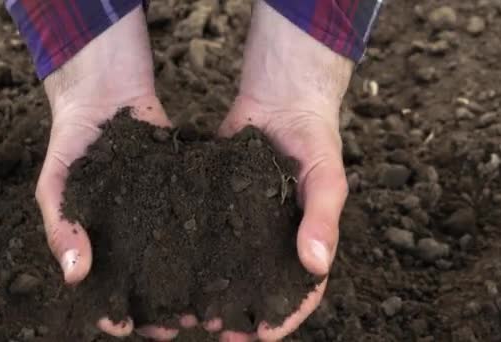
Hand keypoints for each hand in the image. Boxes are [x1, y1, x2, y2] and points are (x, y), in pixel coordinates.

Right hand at [35, 7, 181, 337]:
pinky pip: (199, 217)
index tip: (128, 325)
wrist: (106, 94)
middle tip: (183, 323)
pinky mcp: (186, 189)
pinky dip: (212, 237)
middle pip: (150, 280)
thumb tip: (73, 275)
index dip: (116, 308)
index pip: (108, 286)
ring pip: (180, 256)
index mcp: (102, 239)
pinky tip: (227, 254)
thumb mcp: (57, 184)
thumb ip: (61, 226)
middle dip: (165, 304)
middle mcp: (135, 232)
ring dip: (195, 281)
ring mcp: (162, 211)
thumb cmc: (73, 143)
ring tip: (210, 302)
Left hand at [217, 2, 351, 339]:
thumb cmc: (314, 138)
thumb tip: (317, 266)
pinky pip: (208, 234)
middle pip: (261, 287)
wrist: (282, 99)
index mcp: (307, 238)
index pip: (302, 290)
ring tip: (190, 310)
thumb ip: (323, 218)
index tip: (260, 335)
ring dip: (214, 291)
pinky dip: (195, 255)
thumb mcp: (327, 177)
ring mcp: (246, 223)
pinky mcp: (220, 204)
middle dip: (242, 313)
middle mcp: (275, 238)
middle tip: (216, 330)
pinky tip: (174, 268)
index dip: (285, 316)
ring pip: (231, 267)